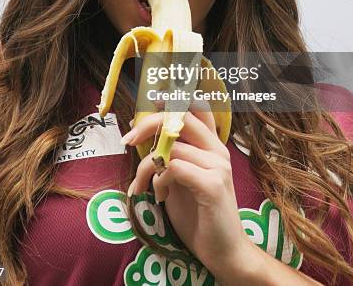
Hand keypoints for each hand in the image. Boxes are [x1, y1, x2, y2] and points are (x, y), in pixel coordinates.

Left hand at [122, 104, 253, 277]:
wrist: (223, 250)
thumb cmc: (199, 214)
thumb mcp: (182, 179)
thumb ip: (172, 156)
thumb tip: (145, 136)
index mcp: (212, 146)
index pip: (197, 109)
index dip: (173, 102)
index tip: (150, 104)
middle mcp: (218, 150)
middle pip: (181, 118)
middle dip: (149, 124)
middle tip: (129, 140)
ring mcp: (218, 166)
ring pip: (171, 148)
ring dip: (147, 166)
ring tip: (143, 185)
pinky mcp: (212, 185)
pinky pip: (175, 168)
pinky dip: (160, 180)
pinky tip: (160, 195)